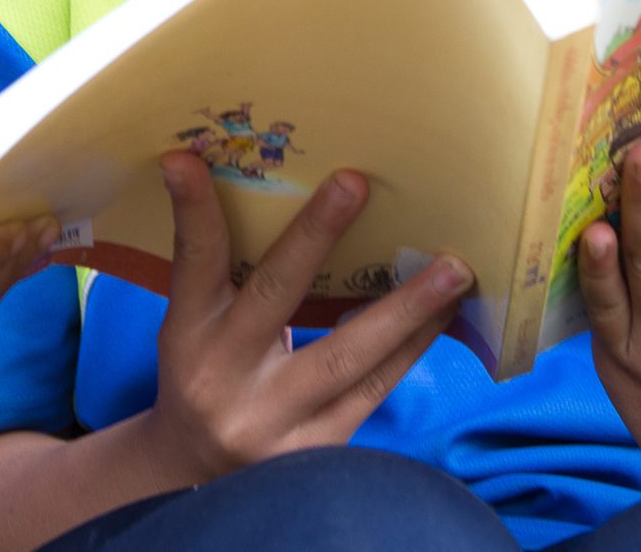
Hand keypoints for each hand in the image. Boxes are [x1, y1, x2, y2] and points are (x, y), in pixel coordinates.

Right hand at [143, 153, 472, 479]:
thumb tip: (286, 193)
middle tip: (355, 182)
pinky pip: (375, 389)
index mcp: (188, 334)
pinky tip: (444, 314)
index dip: (192, 210)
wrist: (197, 481)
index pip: (193, 262)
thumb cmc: (209, 376)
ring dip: (407, 308)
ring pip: (347, 356)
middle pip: (275, 297)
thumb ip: (228, 275)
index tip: (187, 159)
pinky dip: (412, 347)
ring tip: (453, 268)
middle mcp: (225, 375)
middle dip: (315, 237)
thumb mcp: (197, 328)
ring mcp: (273, 418)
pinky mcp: (317, 448)